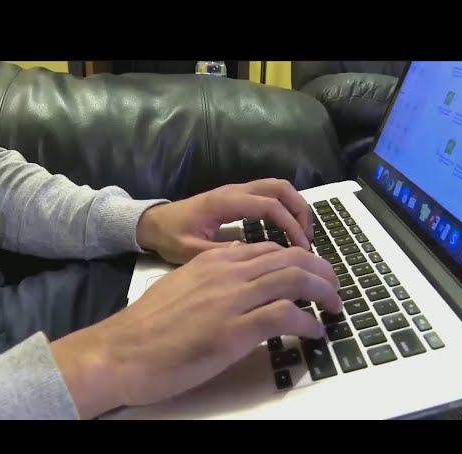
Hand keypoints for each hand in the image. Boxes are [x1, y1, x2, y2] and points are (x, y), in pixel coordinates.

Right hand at [50, 242, 340, 418]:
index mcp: (216, 261)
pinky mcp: (235, 329)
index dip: (300, 259)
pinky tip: (314, 332)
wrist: (122, 351)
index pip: (270, 249)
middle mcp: (229, 272)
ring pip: (296, 279)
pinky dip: (309, 321)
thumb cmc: (148, 326)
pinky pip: (286, 315)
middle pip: (292, 258)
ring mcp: (233, 299)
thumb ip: (213, 277)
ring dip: (324, 292)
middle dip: (322, 270)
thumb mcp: (182, 287)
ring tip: (334, 306)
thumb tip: (240, 275)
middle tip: (334, 288)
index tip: (311, 274)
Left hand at [136, 178, 313, 263]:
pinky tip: (288, 231)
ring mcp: (237, 190)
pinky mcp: (238, 196)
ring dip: (295, 207)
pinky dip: (286, 207)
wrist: (153, 223)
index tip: (301, 248)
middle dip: (300, 212)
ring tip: (303, 236)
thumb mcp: (191, 252)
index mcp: (224, 202)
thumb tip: (257, 257)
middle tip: (308, 241)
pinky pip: (270, 194)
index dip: (290, 225)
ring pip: (278, 187)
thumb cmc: (171, 237)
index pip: (269, 206)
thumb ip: (221, 254)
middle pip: (280, 188)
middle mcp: (234, 190)